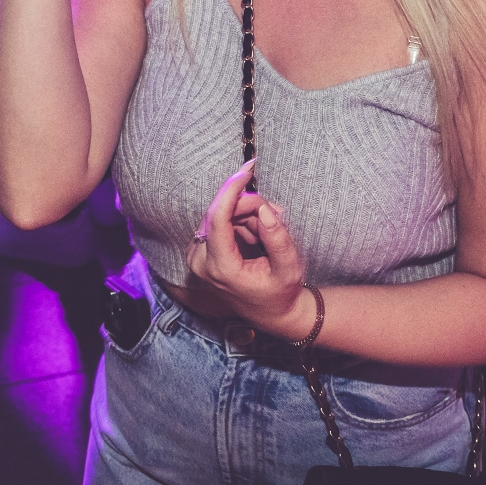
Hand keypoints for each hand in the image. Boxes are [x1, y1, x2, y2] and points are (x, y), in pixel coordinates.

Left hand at [185, 159, 309, 334]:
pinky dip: (240, 223)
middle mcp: (201, 262)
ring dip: (247, 217)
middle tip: (277, 216)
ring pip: (221, 216)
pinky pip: (219, 223)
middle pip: (221, 213)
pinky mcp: (199, 251)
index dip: (231, 190)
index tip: (247, 170)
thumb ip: (278, 238)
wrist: (271, 314)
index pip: (217, 218)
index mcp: (221, 268)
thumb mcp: (288, 268)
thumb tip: (264, 210)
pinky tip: (256, 239)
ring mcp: (197, 257)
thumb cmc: (281, 292)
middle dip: (249, 208)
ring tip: (268, 236)